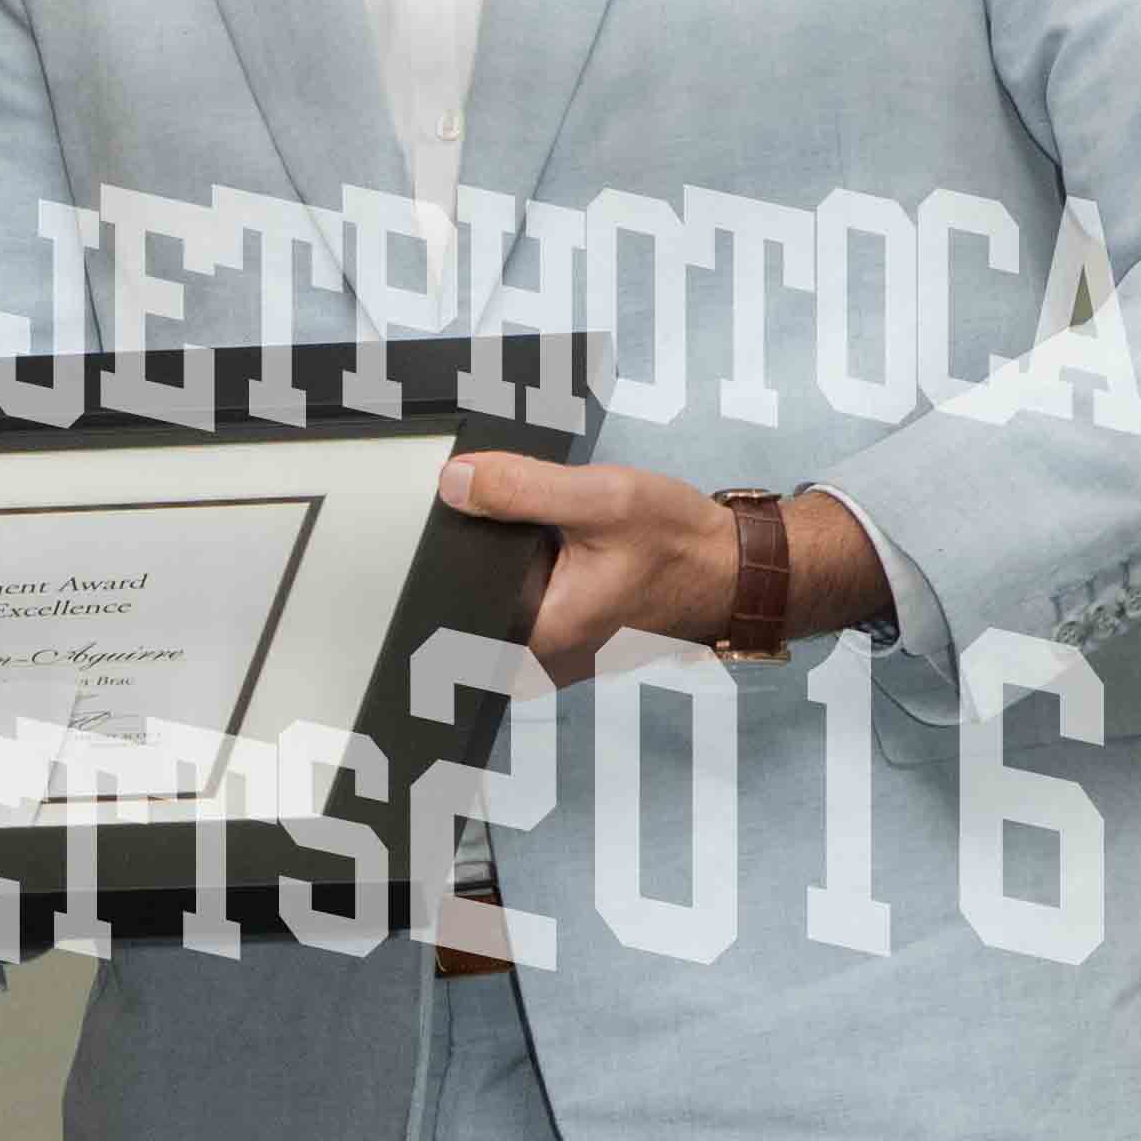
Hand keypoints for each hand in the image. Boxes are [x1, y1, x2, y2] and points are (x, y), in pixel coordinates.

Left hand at [435, 453, 883, 685]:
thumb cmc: (681, 543)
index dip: (429, 566)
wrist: (735, 568)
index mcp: (541, 637)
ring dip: (490, 560)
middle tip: (455, 508)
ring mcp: (552, 651)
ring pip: (492, 601)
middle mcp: (540, 657)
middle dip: (460, 557)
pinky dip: (516, 565)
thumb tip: (454, 483)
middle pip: (466, 605)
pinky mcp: (562, 630)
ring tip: (495, 516)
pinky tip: (529, 529)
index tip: (404, 535)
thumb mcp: (603, 500)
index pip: (453, 610)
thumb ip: (523, 489)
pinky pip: (518, 598)